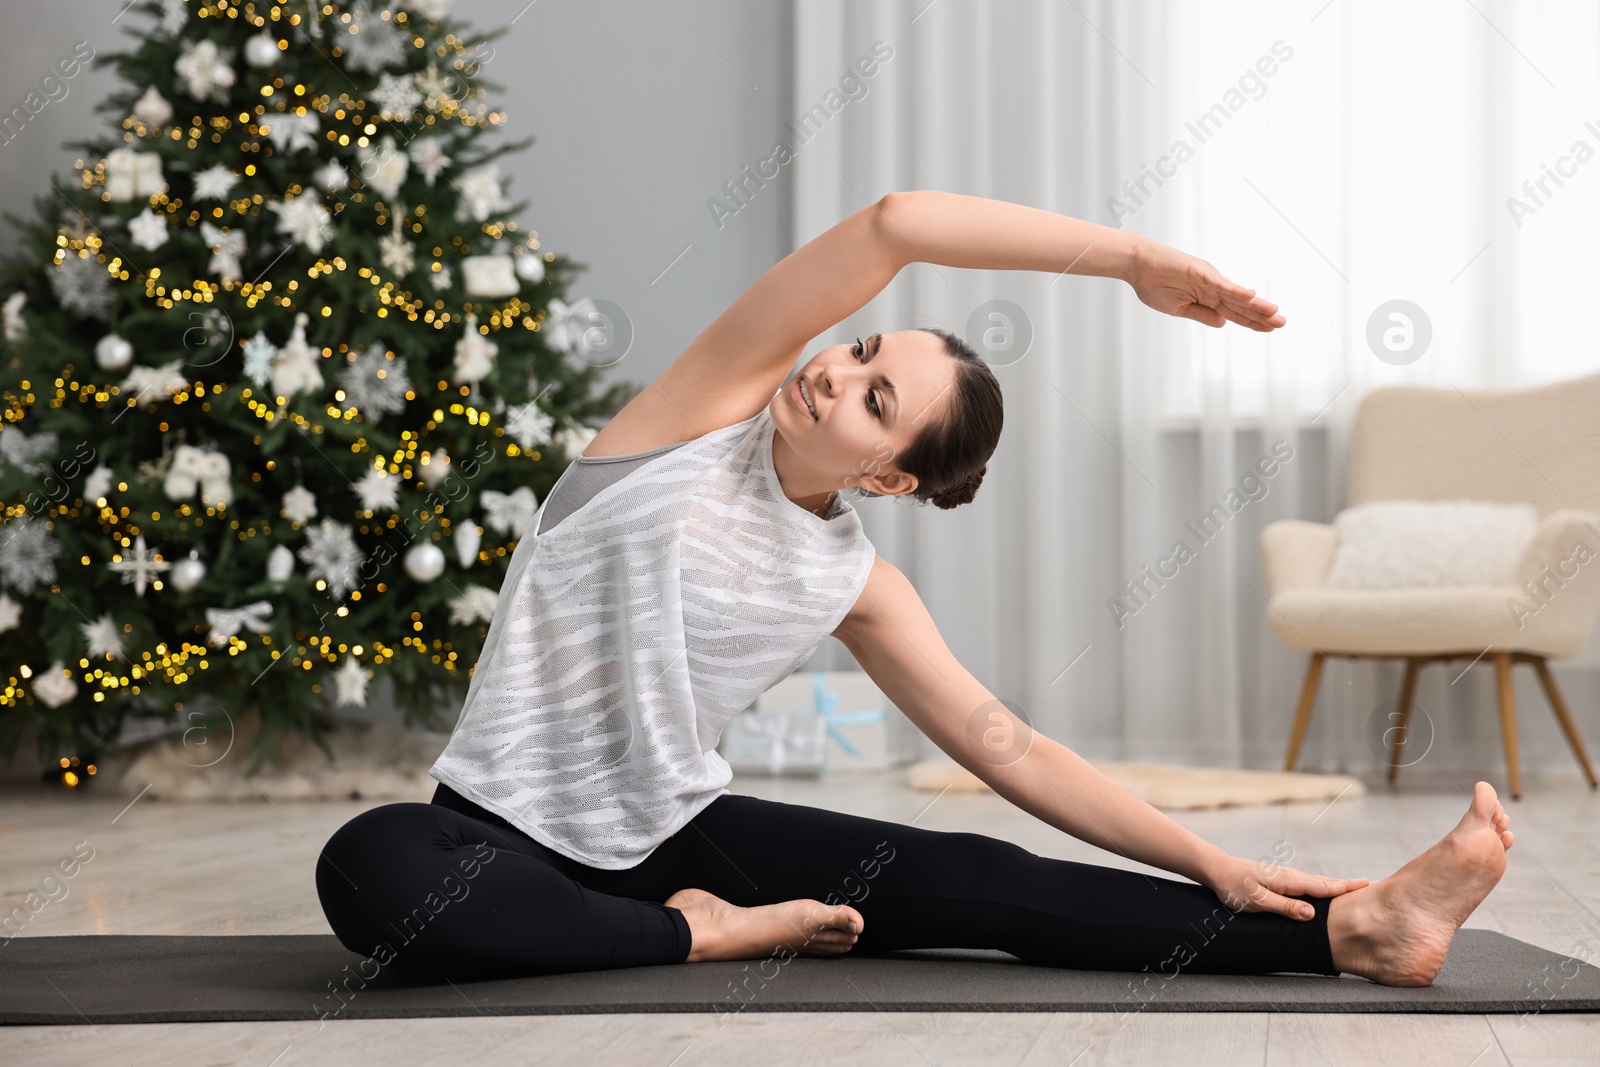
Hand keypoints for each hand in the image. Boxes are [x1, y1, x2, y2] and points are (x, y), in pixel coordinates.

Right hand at [1124, 237, 1286, 331]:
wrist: (1136, 265)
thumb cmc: (1152, 284)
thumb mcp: (1178, 309)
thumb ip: (1202, 315)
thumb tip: (1223, 324)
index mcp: (1206, 298)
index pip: (1234, 313)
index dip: (1252, 321)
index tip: (1270, 329)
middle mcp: (1212, 287)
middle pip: (1240, 305)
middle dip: (1261, 315)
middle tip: (1282, 323)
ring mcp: (1207, 278)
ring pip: (1235, 294)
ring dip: (1255, 304)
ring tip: (1274, 312)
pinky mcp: (1199, 271)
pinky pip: (1221, 283)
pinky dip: (1235, 290)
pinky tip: (1251, 296)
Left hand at [1202, 852, 1368, 920]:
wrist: (1218, 870)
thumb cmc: (1235, 887)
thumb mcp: (1258, 902)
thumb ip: (1285, 907)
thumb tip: (1312, 914)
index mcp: (1288, 881)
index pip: (1322, 886)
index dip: (1344, 887)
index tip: (1366, 885)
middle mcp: (1291, 877)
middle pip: (1324, 882)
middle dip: (1346, 885)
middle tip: (1370, 885)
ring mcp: (1286, 877)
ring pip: (1316, 883)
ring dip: (1335, 885)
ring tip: (1355, 889)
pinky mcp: (1281, 880)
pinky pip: (1307, 885)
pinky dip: (1321, 886)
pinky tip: (1325, 892)